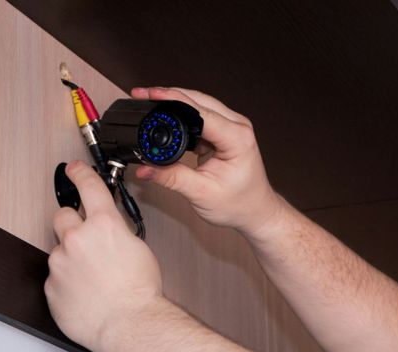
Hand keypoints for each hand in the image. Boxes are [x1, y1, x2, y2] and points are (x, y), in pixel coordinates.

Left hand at [45, 161, 164, 351]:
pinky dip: (68, 282)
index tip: (73, 169)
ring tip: (93, 279)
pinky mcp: (50, 285)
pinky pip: (56, 277)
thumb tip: (107, 229)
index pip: (88, 187)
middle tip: (87, 240)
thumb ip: (116, 232)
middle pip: (62, 216)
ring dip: (71, 258)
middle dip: (72, 224)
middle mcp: (77, 239)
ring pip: (59, 250)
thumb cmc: (139, 292)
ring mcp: (60, 262)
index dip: (80, 173)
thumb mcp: (138, 248)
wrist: (129, 324)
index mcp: (104, 225)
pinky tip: (86, 293)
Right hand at [130, 86, 281, 234]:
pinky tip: (166, 120)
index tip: (151, 94)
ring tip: (149, 104)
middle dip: (169, 96)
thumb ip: (171, 178)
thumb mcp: (201, 193)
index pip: (201, 113)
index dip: (174, 101)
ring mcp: (231, 127)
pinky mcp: (223, 132)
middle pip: (199, 101)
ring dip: (174, 105)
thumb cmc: (239, 204)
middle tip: (143, 95)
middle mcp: (238, 127)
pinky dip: (181, 117)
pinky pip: (199, 117)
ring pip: (199, 106)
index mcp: (237, 138)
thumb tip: (145, 169)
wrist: (255, 211)